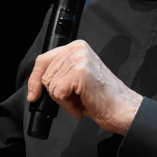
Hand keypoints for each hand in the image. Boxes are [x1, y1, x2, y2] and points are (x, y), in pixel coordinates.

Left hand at [27, 39, 142, 134]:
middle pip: (45, 75)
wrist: (122, 109)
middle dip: (56, 93)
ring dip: (63, 100)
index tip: (33, 94)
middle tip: (75, 98)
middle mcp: (78, 49)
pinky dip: (68, 105)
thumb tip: (35, 85)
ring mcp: (79, 59)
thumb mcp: (76, 78)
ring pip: (51, 85)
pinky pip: (58, 93)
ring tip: (81, 100)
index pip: (43, 60)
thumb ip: (59, 73)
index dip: (35, 80)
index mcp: (77, 47)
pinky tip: (82, 105)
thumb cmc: (102, 97)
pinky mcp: (80, 72)